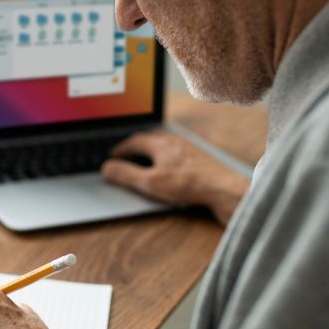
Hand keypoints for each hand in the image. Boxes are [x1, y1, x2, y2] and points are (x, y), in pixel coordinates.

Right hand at [101, 130, 249, 224]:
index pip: (134, 141)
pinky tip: (168, 166)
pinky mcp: (198, 156)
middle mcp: (174, 141)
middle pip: (149, 139)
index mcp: (159, 144)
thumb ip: (126, 175)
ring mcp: (188, 147)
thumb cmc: (188, 185)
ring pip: (163, 144)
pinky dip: (164, 155)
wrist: (222, 188)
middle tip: (125, 155)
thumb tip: (107, 168)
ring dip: (150, 149)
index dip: (121, 149)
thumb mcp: (150, 183)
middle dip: (135, 147)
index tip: (113, 155)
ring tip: (144, 159)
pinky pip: (176, 151)